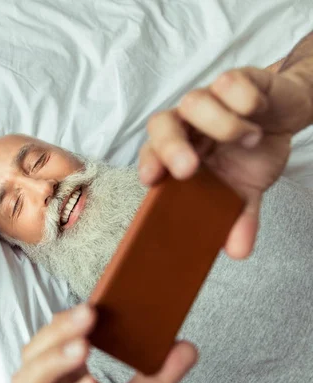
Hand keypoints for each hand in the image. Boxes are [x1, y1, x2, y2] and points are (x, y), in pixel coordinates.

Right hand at [12, 305, 197, 382]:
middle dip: (57, 333)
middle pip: (31, 356)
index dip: (64, 322)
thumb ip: (157, 375)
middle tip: (88, 316)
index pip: (49, 338)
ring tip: (82, 348)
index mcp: (59, 373)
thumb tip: (188, 347)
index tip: (92, 307)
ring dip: (52, 362)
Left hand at [139, 67, 312, 258]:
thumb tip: (239, 251)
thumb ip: (240, 217)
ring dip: (222, 125)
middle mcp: (188, 124)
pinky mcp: (235, 79)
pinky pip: (228, 82)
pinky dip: (243, 99)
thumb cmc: (252, 152)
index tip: (151, 180)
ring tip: (249, 139)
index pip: (152, 154)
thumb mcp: (248, 189)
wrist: (285, 116)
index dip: (148, 164)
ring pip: (194, 101)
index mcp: (181, 150)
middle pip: (160, 125)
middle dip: (170, 147)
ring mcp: (209, 98)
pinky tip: (257, 112)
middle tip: (189, 168)